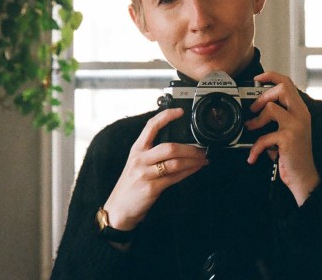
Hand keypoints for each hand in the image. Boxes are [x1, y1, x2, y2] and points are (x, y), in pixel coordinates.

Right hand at [103, 108, 207, 230]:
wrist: (118, 209)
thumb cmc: (130, 186)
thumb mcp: (136, 164)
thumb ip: (152, 154)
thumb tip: (177, 147)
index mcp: (137, 150)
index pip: (151, 126)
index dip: (166, 116)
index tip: (180, 112)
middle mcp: (140, 159)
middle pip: (169, 147)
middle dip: (190, 148)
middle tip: (202, 149)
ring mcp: (145, 174)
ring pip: (175, 163)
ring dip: (193, 161)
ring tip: (203, 160)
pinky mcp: (151, 188)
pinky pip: (174, 177)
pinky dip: (188, 172)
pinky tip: (195, 169)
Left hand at [244, 71, 320, 205]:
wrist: (303, 177)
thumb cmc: (292, 155)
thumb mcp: (286, 132)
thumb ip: (275, 120)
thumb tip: (253, 112)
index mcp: (300, 110)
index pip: (288, 83)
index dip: (271, 76)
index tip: (257, 78)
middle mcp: (301, 114)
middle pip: (282, 88)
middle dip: (263, 96)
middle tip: (254, 109)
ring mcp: (296, 125)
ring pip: (271, 108)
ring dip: (256, 120)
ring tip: (251, 129)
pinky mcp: (288, 138)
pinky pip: (264, 137)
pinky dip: (255, 148)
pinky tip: (253, 156)